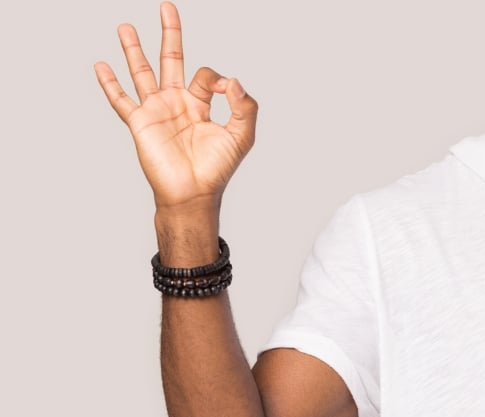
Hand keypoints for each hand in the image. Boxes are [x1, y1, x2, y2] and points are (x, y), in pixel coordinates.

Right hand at [94, 2, 257, 212]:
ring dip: (134, 49)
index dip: (219, 79)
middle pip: (171, 59)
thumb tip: (234, 81)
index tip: (228, 89)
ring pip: (142, 72)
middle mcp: (177, 102)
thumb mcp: (242, 135)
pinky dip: (110, 83)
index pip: (208, 76)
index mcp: (201, 103)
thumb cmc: (218, 168)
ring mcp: (156, 111)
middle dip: (170, 34)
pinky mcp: (140, 123)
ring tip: (125, 26)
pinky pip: (121, 100)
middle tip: (166, 7)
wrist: (194, 192)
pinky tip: (101, 65)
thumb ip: (245, 106)